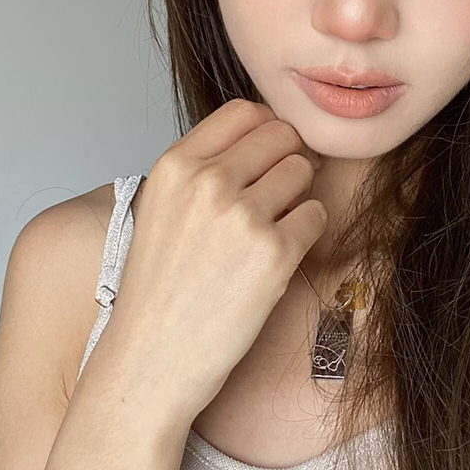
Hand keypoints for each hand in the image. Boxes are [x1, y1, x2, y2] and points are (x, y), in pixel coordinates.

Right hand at [87, 98, 327, 424]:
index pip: (243, 111)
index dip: (265, 128)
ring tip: (274, 227)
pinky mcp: (274, 253)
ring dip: (299, 194)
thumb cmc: (159, 289)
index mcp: (174, 165)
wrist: (152, 359)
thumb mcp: (162, 208)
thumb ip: (204, 168)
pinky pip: (317, 214)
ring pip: (303, 170)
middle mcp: (207, 182)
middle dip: (288, 158)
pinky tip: (281, 254)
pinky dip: (308, 230)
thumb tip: (264, 135)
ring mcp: (242, 217)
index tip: (269, 151)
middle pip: (280, 134)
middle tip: (280, 191)